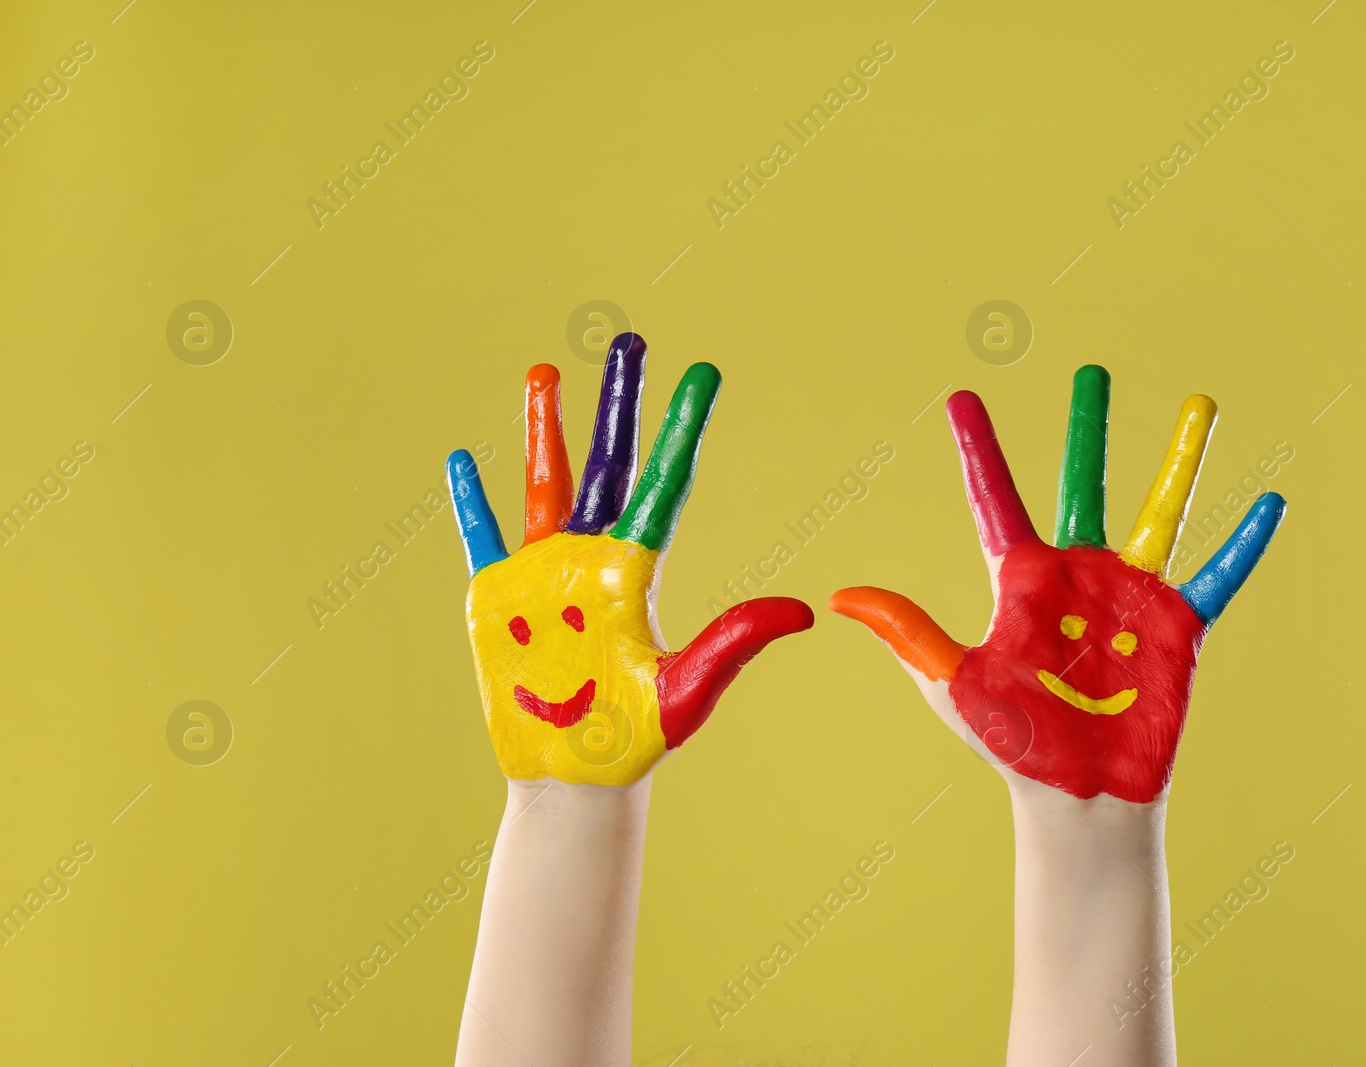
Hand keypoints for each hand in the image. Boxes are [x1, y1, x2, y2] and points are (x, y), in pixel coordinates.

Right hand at [447, 334, 812, 784]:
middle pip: (609, 463)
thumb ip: (733, 642)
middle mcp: (593, 559)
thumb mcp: (688, 689)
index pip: (664, 485)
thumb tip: (802, 612)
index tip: (703, 376)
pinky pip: (483, 538)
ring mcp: (543, 575)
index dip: (681, 430)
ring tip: (546, 369)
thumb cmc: (637, 740)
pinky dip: (472, 502)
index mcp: (639, 571)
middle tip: (631, 342)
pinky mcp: (498, 600)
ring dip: (546, 427)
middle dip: (619, 402)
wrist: (575, 779)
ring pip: (546, 482)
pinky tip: (463, 460)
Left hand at [830, 366, 1284, 802]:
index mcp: (1021, 580)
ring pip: (1161, 508)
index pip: (995, 499)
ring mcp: (1131, 595)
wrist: (1076, 798)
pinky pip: (1216, 575)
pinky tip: (1270, 501)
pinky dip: (1243, 542)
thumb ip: (909, 631)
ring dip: (1182, 457)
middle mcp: (1078, 574)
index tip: (960, 398)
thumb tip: (840, 595)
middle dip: (1087, 428)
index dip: (977, 449)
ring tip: (1202, 402)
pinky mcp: (1176, 627)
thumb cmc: (1011, 743)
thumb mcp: (953, 683)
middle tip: (1090, 371)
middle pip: (1084, 482)